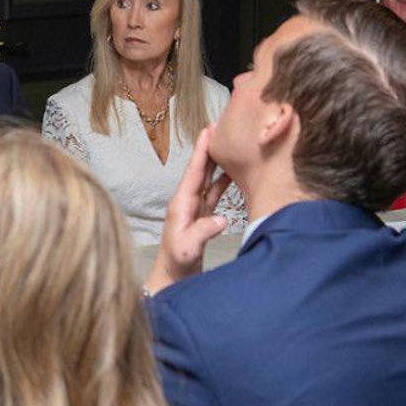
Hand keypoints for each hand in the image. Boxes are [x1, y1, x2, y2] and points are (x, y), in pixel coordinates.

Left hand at [145, 126, 230, 294]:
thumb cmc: (176, 264)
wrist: (172, 279)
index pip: (194, 172)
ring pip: (208, 178)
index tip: (209, 129)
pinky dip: (224, 180)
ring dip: (217, 161)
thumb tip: (221, 219)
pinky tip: (233, 172)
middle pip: (200, 169)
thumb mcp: (187, 249)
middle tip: (221, 126)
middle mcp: (187, 202)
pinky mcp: (202, 216)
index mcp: (181, 204)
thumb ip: (202, 233)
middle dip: (209, 147)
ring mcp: (195, 208)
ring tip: (229, 143)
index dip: (201, 150)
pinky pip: (215, 193)